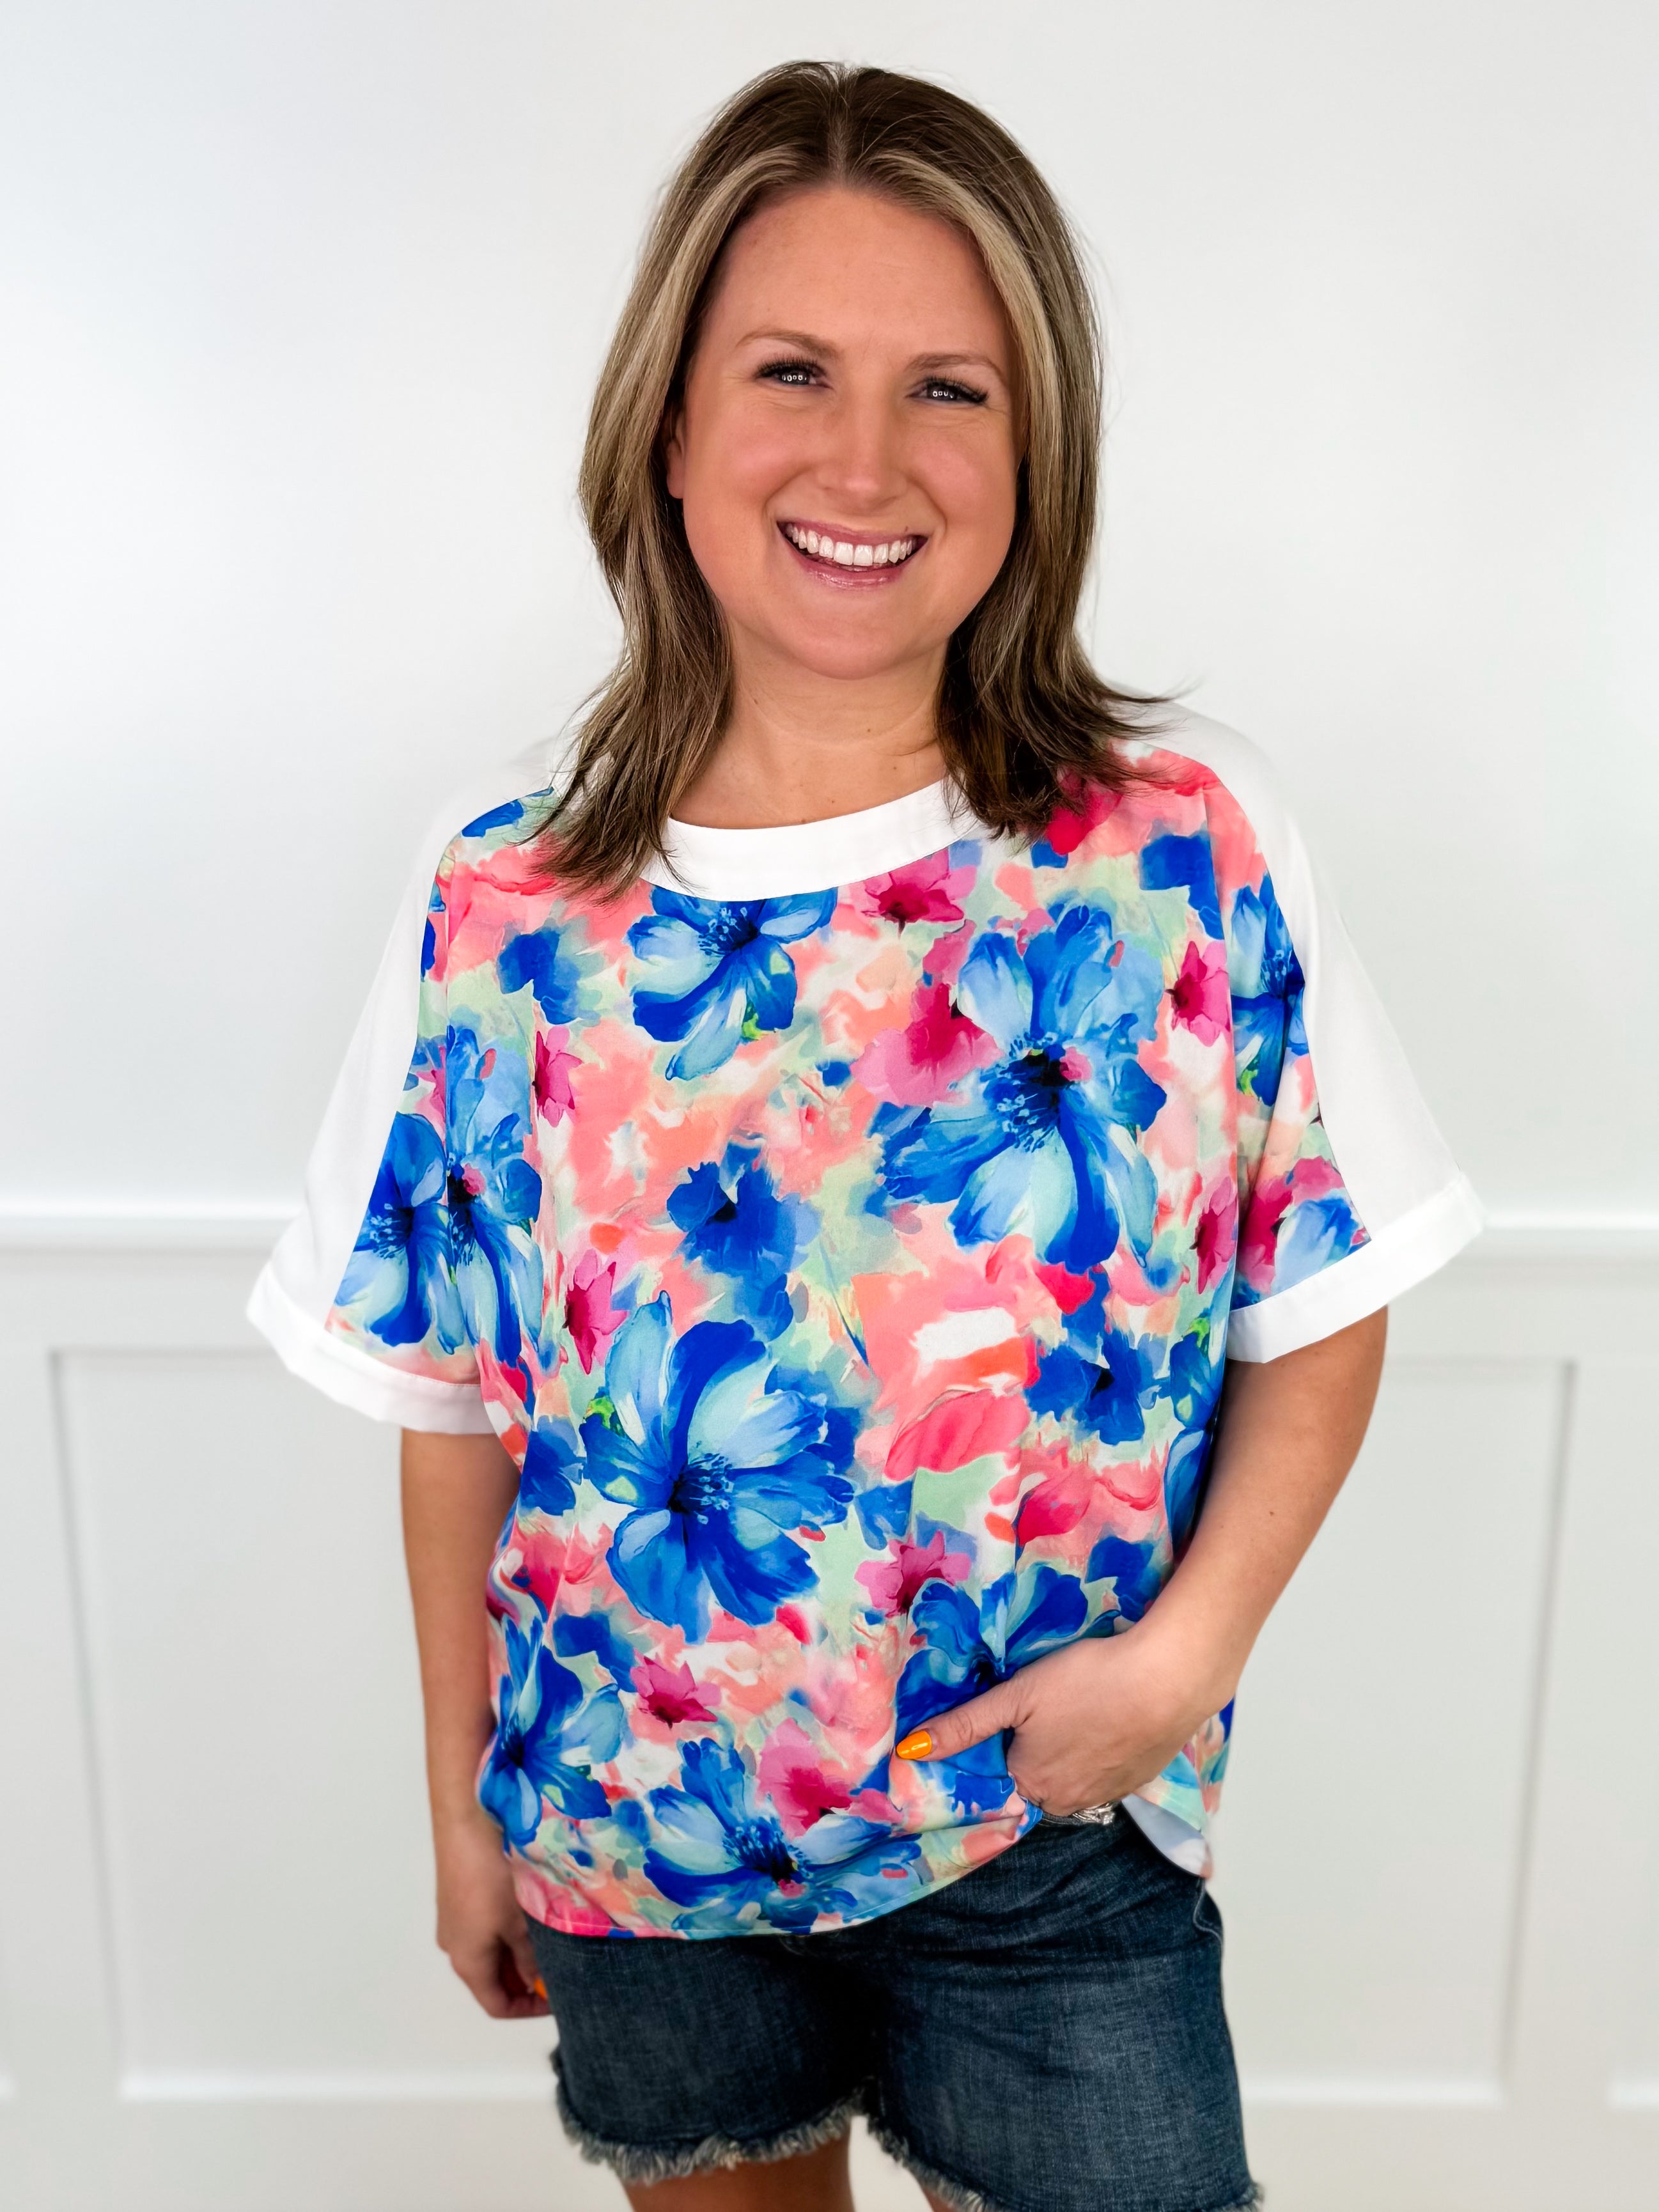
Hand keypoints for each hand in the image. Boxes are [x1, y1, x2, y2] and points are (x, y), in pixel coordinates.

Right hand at [432, 1805, 549, 2018]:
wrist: (466, 1817)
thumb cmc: (490, 1871)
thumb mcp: (519, 1922)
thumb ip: (531, 1958)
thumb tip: (540, 1981)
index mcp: (467, 1961)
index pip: (497, 2005)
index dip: (529, 2009)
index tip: (558, 1997)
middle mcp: (454, 1945)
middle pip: (492, 1979)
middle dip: (527, 1978)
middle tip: (561, 1965)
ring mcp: (454, 1920)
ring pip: (490, 1951)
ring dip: (519, 1951)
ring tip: (551, 1936)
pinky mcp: (458, 1897)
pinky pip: (484, 1927)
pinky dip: (508, 1930)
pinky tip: (531, 1910)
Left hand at [895, 1619, 1221, 1814]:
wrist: (1167, 1680)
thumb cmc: (1086, 1683)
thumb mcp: (1015, 1696)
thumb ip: (964, 1725)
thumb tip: (910, 1752)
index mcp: (1029, 1784)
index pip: (995, 1776)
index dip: (996, 1745)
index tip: (1004, 1716)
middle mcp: (1065, 1802)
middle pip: (1032, 1776)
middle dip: (1030, 1747)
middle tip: (1040, 1704)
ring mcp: (1106, 1795)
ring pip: (1069, 1775)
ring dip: (1066, 1749)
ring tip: (1074, 1706)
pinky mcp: (1137, 1781)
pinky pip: (1103, 1770)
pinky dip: (1098, 1749)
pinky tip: (1104, 1716)